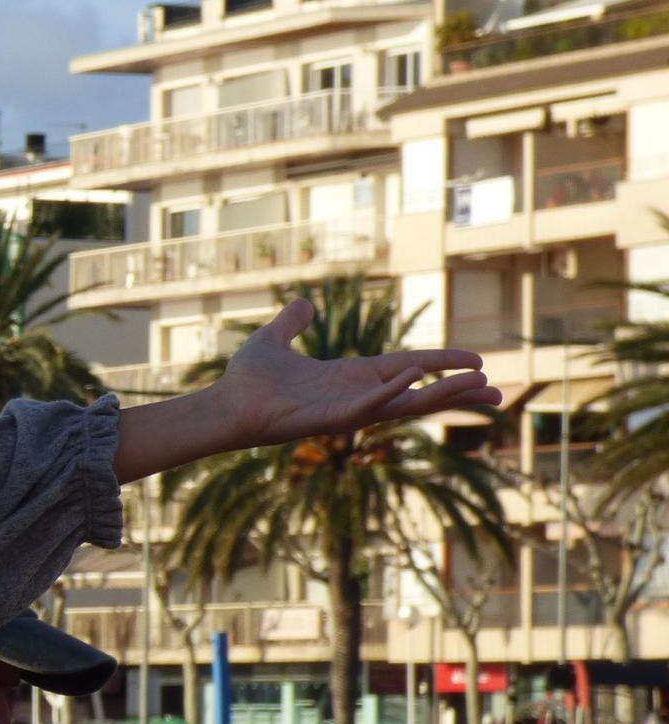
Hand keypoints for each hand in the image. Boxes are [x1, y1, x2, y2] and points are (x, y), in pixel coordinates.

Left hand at [112, 298, 503, 481]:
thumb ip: (292, 322)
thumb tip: (302, 303)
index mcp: (352, 377)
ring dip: (441, 395)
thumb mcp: (274, 340)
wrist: (224, 404)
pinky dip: (390, 393)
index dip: (442, 363)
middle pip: (420, 393)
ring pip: (405, 404)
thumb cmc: (248, 381)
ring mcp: (347, 411)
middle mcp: (357, 396)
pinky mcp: (331, 421)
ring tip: (481, 388)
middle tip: (500, 391)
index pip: (410, 368)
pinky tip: (414, 378)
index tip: (477, 361)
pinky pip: (367, 407)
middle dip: (458, 392)